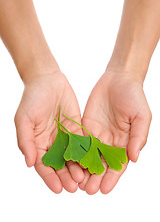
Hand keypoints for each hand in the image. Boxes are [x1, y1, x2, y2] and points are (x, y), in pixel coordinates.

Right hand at [14, 70, 84, 192]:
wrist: (47, 80)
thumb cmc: (32, 99)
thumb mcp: (24, 119)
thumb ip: (26, 141)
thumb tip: (29, 163)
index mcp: (38, 143)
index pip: (44, 165)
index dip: (50, 177)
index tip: (58, 189)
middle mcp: (52, 143)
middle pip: (60, 164)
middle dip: (66, 176)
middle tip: (75, 187)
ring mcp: (66, 136)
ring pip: (73, 156)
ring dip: (78, 167)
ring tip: (85, 178)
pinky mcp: (77, 128)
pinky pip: (83, 142)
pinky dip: (87, 152)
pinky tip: (92, 161)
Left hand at [79, 70, 151, 193]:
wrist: (119, 79)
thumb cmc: (134, 96)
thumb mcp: (141, 117)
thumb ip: (137, 137)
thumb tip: (134, 158)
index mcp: (124, 142)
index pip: (118, 164)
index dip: (112, 178)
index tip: (104, 189)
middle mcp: (110, 141)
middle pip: (101, 163)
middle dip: (95, 177)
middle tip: (87, 190)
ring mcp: (97, 134)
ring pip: (88, 156)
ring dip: (83, 169)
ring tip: (77, 182)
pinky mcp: (85, 126)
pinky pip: (79, 141)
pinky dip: (75, 153)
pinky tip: (69, 162)